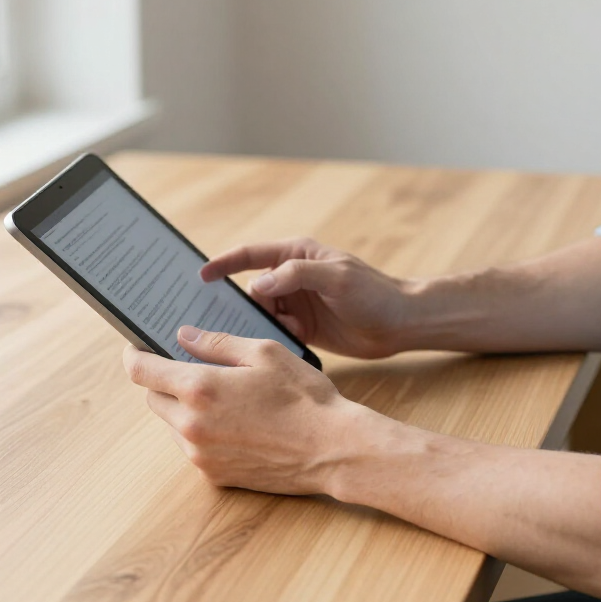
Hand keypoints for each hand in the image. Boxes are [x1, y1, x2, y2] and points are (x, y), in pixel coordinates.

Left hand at [123, 327, 359, 492]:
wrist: (332, 449)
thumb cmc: (302, 395)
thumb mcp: (264, 353)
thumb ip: (217, 343)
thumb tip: (183, 336)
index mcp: (199, 388)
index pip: (142, 371)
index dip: (134, 355)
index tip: (134, 348)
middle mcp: (191, 426)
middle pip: (154, 398)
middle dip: (164, 380)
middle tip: (191, 366)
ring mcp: (201, 455)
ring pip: (174, 424)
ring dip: (186, 407)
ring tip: (226, 394)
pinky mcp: (214, 477)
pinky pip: (194, 447)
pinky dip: (204, 431)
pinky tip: (238, 421)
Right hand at [200, 237, 411, 358]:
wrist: (401, 324)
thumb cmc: (373, 292)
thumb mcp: (337, 278)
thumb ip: (297, 276)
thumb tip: (258, 286)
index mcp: (297, 255)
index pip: (251, 254)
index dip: (223, 263)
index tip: (200, 275)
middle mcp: (292, 277)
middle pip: (251, 289)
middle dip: (239, 304)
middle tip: (221, 318)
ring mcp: (297, 303)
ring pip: (261, 314)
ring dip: (259, 326)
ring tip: (264, 335)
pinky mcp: (303, 328)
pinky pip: (275, 333)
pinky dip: (272, 340)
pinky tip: (281, 346)